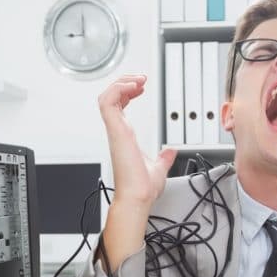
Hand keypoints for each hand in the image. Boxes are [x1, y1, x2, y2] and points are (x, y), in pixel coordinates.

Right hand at [98, 74, 176, 207]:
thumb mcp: (158, 167)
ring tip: (137, 80)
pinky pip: (107, 102)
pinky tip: (133, 87)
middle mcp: (118, 132)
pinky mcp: (116, 131)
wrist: (138, 197)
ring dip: (121, 83)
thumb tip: (170, 153)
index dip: (127, 92)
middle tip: (140, 79)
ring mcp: (116, 131)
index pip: (118, 106)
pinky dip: (118, 89)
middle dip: (124, 82)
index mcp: (125, 137)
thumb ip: (164, 158)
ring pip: (106, 96)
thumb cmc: (142, 188)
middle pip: (110, 97)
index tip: (140, 88)